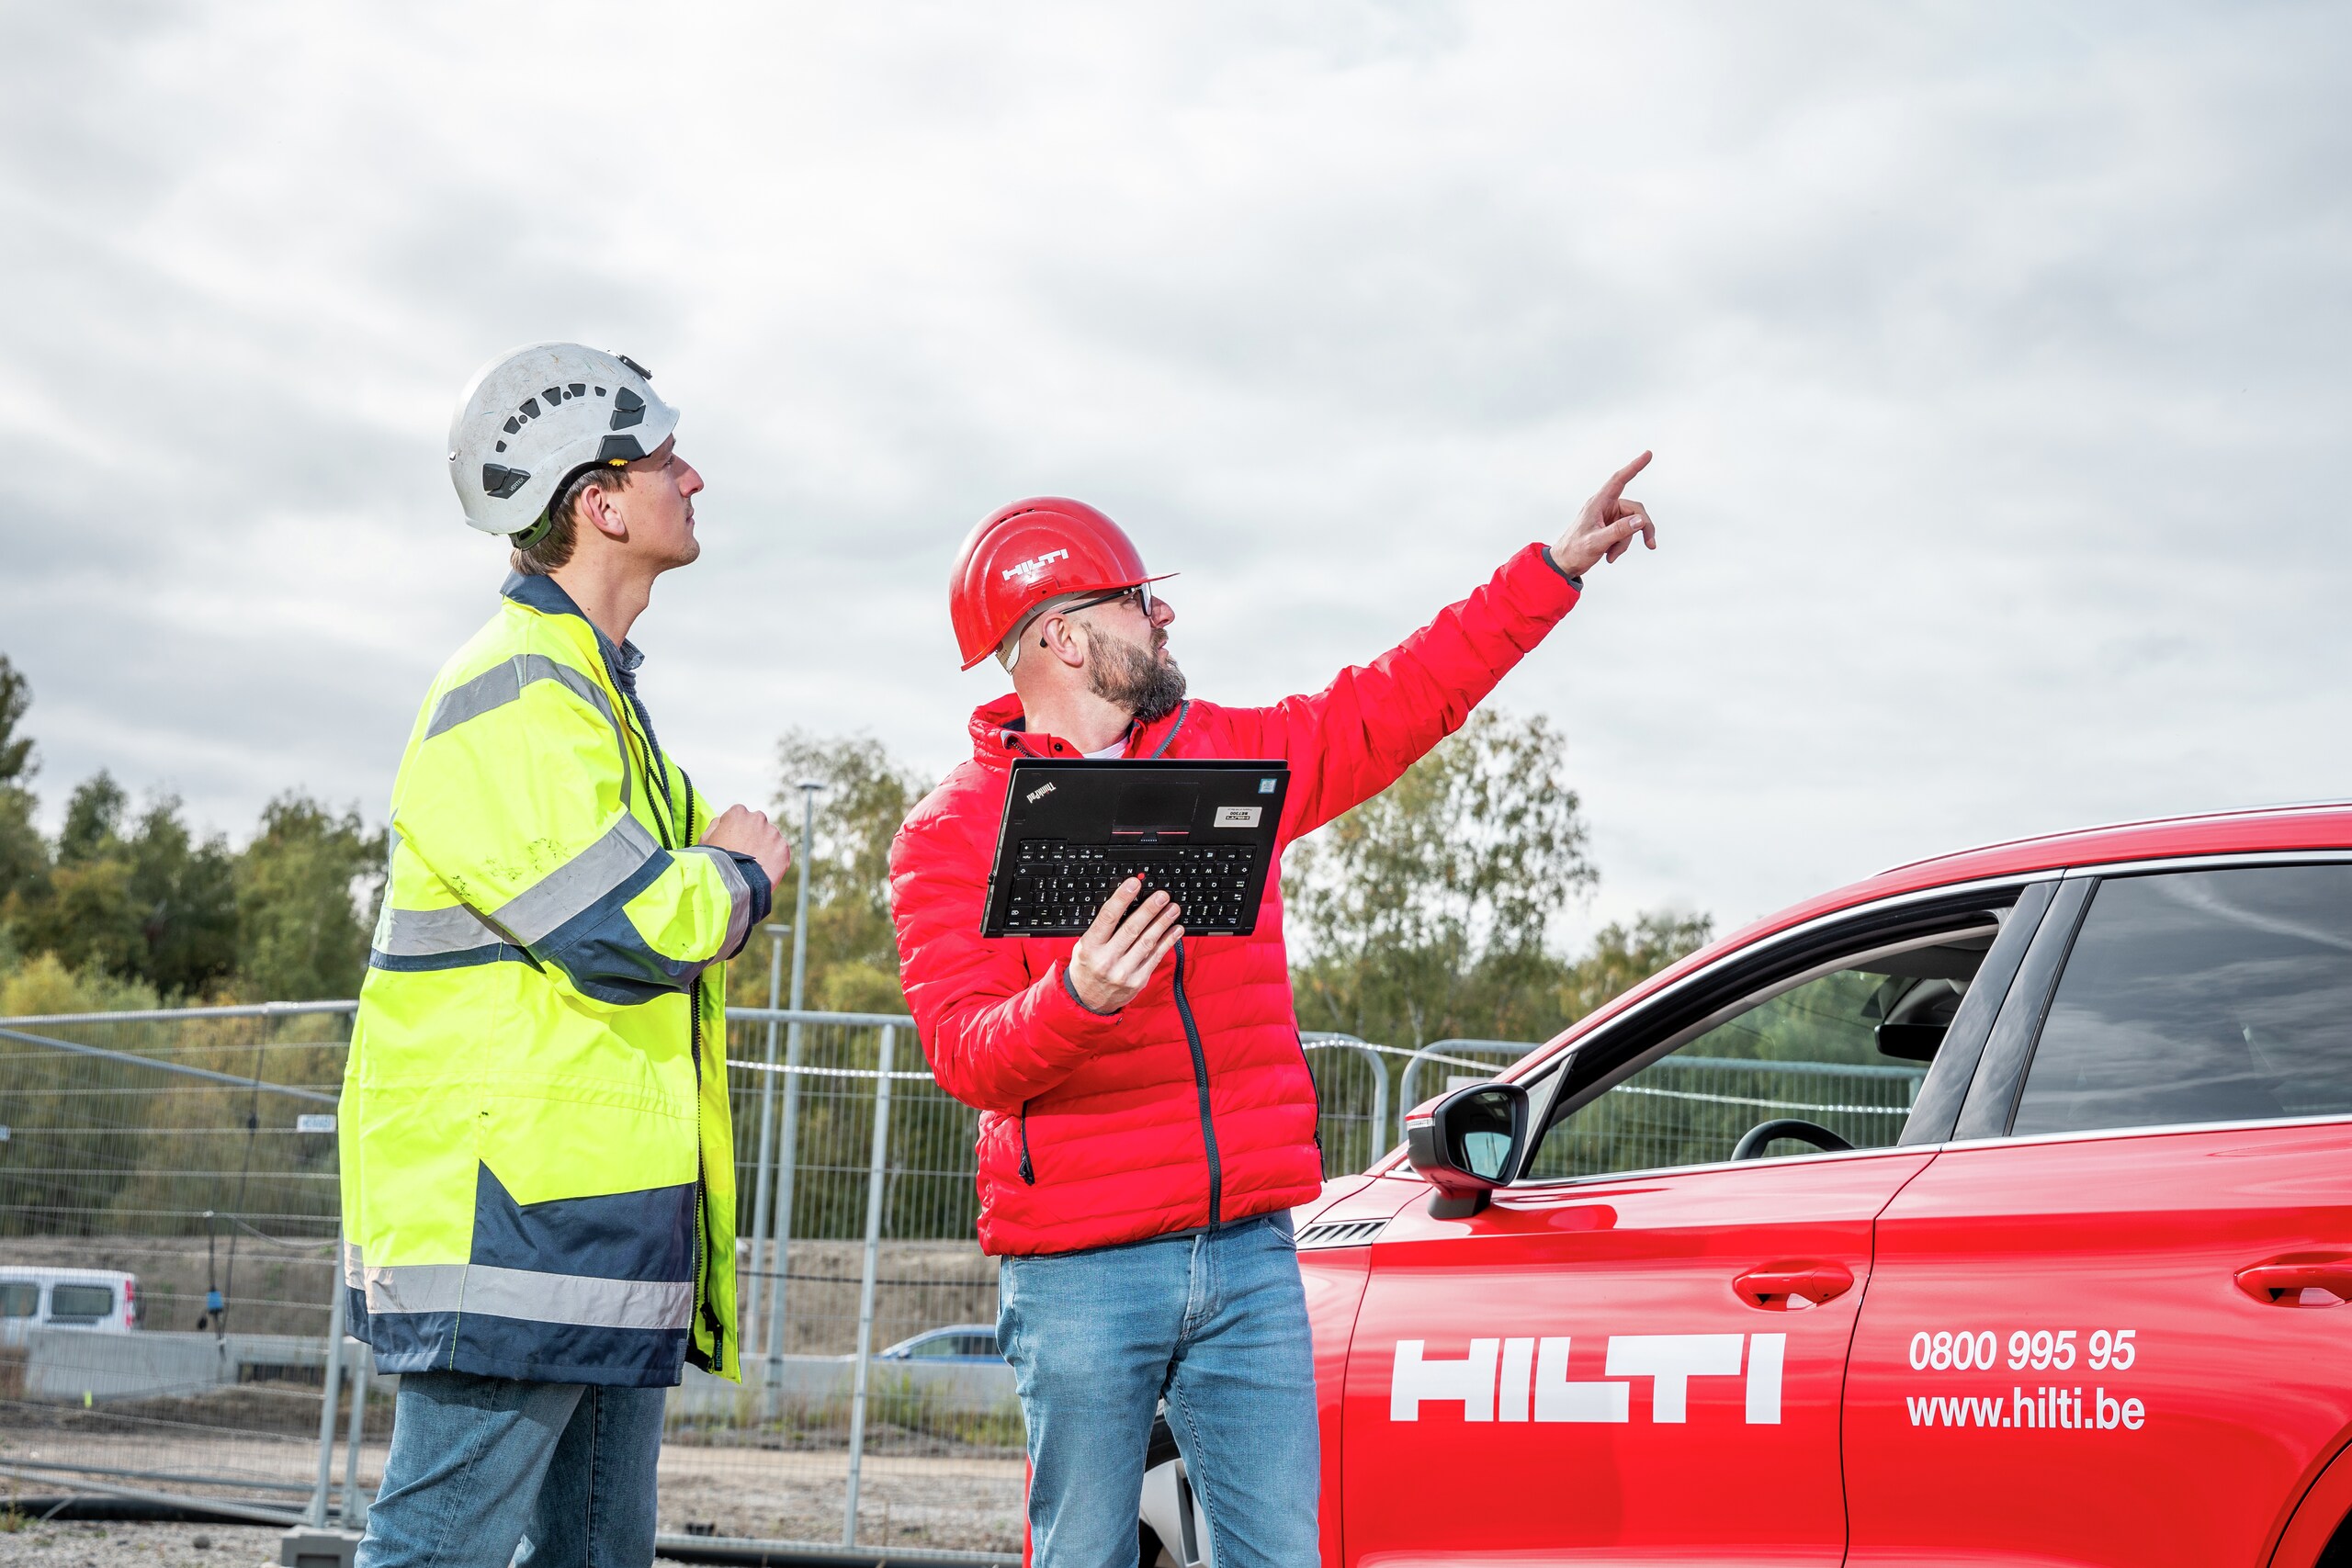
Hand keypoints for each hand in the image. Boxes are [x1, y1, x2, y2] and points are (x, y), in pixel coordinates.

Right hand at [701, 804, 789, 894]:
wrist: (731, 884)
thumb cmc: (715, 862)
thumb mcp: (705, 839)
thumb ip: (716, 824)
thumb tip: (723, 821)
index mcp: (738, 813)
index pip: (739, 816)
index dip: (735, 831)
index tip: (733, 843)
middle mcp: (758, 818)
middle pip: (757, 825)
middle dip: (752, 836)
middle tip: (745, 854)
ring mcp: (773, 833)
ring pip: (770, 838)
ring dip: (764, 847)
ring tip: (753, 865)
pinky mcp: (783, 848)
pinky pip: (779, 852)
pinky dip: (774, 860)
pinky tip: (762, 870)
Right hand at [1066, 877, 1183, 1012]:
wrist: (1089, 1001)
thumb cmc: (1088, 966)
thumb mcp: (1085, 945)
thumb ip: (1102, 928)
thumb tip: (1126, 902)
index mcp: (1089, 947)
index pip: (1107, 918)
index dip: (1122, 898)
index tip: (1135, 883)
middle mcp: (1106, 960)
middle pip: (1132, 929)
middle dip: (1149, 909)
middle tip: (1162, 895)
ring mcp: (1124, 972)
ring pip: (1148, 942)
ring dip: (1163, 923)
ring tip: (1173, 908)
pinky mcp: (1139, 981)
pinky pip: (1156, 957)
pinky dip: (1168, 941)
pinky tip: (1176, 929)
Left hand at [1549, 451, 1657, 578]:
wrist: (1564, 564)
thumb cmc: (1574, 551)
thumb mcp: (1596, 542)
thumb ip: (1619, 531)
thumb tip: (1640, 520)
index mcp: (1598, 503)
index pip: (1619, 480)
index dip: (1634, 466)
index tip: (1648, 454)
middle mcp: (1605, 506)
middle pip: (1635, 510)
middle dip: (1643, 527)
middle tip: (1650, 545)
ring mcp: (1608, 517)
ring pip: (1632, 524)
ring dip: (1625, 542)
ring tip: (1611, 555)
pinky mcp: (1610, 527)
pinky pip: (1626, 533)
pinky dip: (1621, 546)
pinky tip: (1609, 556)